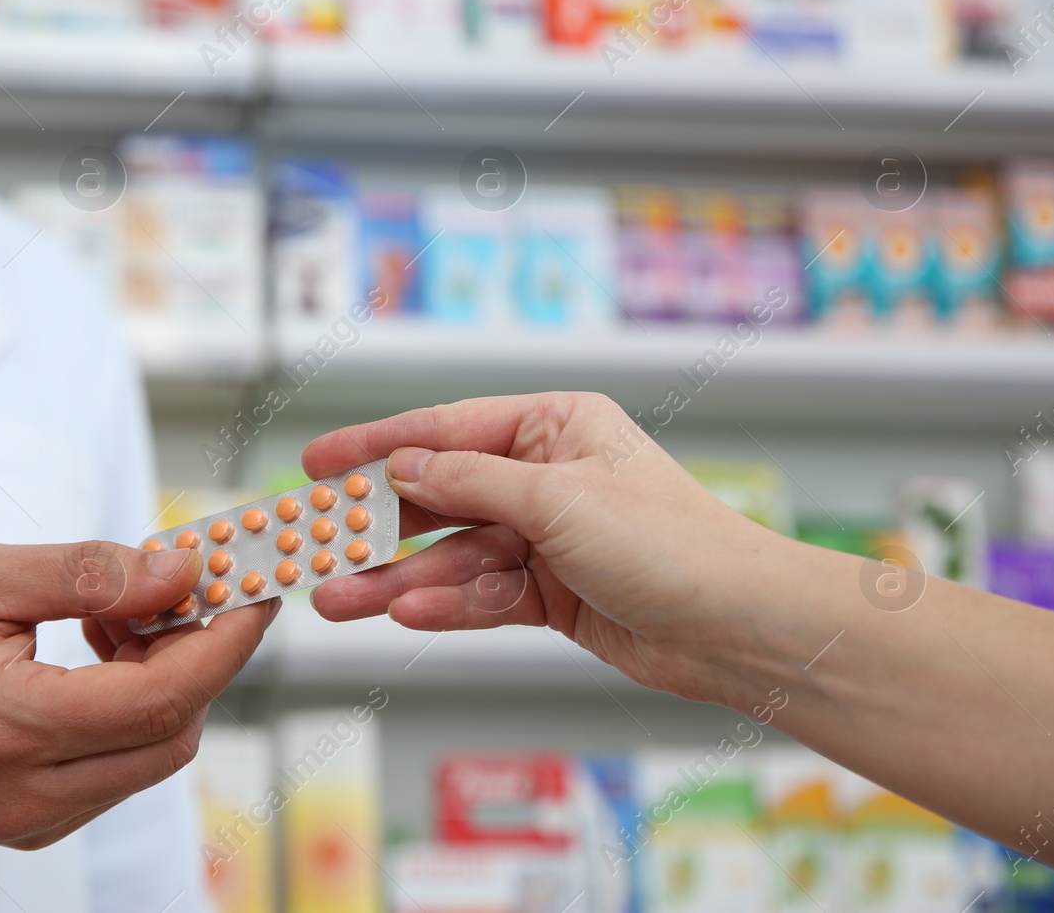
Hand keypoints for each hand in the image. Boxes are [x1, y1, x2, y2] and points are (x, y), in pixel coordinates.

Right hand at [0, 541, 275, 847]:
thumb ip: (89, 575)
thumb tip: (182, 572)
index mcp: (13, 726)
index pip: (162, 698)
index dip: (224, 643)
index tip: (254, 592)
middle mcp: (30, 794)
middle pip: (171, 733)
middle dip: (198, 658)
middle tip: (181, 594)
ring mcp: (34, 821)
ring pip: (151, 756)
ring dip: (163, 684)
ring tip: (118, 622)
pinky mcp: (34, 827)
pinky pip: (117, 772)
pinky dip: (131, 714)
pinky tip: (96, 663)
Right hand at [303, 393, 792, 708]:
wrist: (739, 628)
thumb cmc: (671, 541)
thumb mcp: (557, 497)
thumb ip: (469, 480)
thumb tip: (401, 464)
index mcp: (555, 426)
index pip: (445, 429)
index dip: (375, 446)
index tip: (316, 463)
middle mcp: (548, 477)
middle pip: (441, 498)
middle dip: (379, 527)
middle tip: (314, 545)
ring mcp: (548, 539)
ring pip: (453, 556)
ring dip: (398, 581)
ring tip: (339, 600)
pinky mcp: (552, 595)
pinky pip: (482, 596)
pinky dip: (447, 606)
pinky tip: (407, 614)